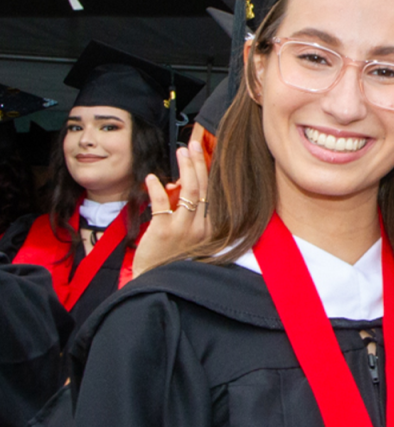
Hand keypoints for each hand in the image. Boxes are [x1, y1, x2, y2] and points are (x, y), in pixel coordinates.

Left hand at [133, 141, 210, 276]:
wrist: (157, 281)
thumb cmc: (172, 258)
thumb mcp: (190, 235)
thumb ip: (189, 211)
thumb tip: (179, 185)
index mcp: (211, 227)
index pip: (211, 192)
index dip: (206, 170)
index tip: (202, 153)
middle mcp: (202, 227)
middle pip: (202, 187)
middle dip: (197, 162)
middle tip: (192, 145)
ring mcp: (184, 229)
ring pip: (188, 191)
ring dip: (184, 168)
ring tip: (180, 152)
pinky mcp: (164, 231)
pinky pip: (161, 203)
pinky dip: (156, 188)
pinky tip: (150, 178)